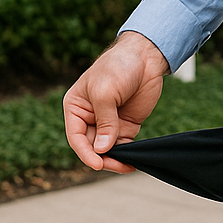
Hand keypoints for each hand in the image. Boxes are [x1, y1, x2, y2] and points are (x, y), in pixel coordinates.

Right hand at [63, 31, 169, 172]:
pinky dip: (127, 155)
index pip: (76, 137)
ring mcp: (109, 122)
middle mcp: (90, 118)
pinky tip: (133, 161)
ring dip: (114, 160)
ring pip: (107, 150)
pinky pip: (123, 145)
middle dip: (102, 158)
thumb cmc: (118, 67)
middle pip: (92, 147)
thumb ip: (105, 121)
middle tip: (116, 165)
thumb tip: (102, 149)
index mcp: (76, 108)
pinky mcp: (126, 124)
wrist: (145, 56)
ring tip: (126, 166)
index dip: (85, 153)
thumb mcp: (105, 92)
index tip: (97, 164)